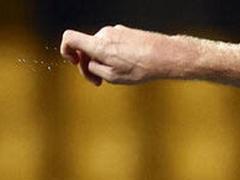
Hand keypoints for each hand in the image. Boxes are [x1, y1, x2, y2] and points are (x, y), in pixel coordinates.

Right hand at [60, 25, 184, 85]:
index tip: (74, 62)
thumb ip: (94, 69)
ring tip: (119, 75)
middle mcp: (104, 34)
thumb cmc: (142, 68)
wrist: (167, 56)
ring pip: (101, 47)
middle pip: (87, 47)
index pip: (69, 38)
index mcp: (98, 44)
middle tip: (99, 82)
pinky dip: (115, 56)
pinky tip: (129, 67)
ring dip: (104, 61)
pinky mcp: (127, 32)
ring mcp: (116, 31)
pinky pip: (114, 44)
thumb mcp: (113, 77)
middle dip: (89, 64)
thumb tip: (90, 64)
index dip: (65, 49)